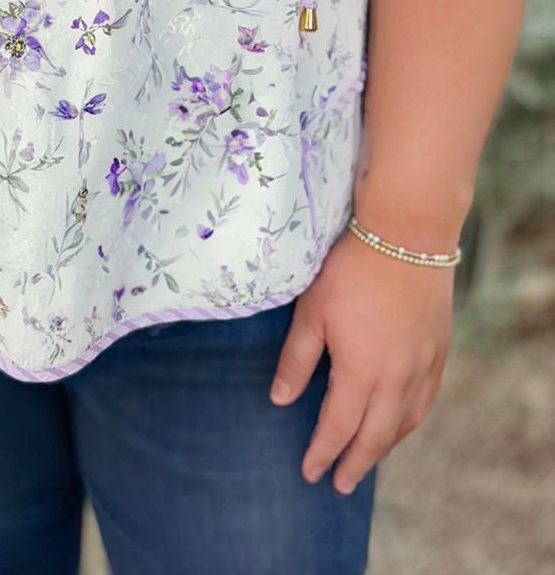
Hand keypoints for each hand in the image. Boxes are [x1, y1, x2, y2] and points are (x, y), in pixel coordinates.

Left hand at [269, 226, 454, 493]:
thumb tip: (279, 399)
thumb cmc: (352, 269)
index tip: (309, 471)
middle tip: (338, 483)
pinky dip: (410, 420)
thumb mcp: (312, 311)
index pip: (339, 426)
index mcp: (362, 372)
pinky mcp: (439, 350)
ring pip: (404, 422)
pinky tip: (400, 421)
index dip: (322, 451)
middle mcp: (397, 379)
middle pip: (375, 436)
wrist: (408, 235)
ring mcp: (423, 366)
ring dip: (383, 446)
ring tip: (365, 458)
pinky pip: (426, 400)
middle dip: (355, 463)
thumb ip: (297, 359)